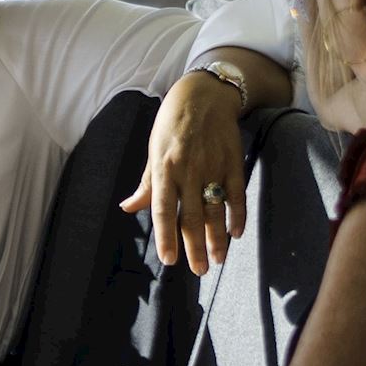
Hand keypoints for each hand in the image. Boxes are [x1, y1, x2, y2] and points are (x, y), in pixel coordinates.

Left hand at [122, 70, 248, 274]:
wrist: (204, 94)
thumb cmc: (172, 123)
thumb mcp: (153, 149)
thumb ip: (146, 183)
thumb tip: (128, 208)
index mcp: (163, 168)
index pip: (162, 209)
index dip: (166, 236)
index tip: (170, 260)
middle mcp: (187, 170)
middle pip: (191, 217)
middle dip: (195, 247)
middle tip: (199, 271)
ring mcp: (212, 166)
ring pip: (215, 210)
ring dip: (217, 238)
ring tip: (218, 260)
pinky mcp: (232, 162)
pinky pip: (236, 195)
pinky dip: (237, 215)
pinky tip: (235, 233)